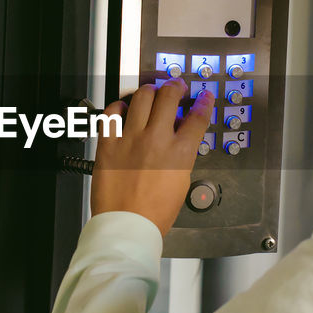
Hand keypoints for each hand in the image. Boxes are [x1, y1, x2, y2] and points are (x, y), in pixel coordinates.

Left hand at [90, 78, 214, 234]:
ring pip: (141, 97)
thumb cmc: (154, 213)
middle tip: (176, 86)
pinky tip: (123, 109)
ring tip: (151, 92)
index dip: (203, 102)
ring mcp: (131, 139)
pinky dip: (118, 106)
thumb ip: (181, 155)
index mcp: (179, 153)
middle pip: (169, 97)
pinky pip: (112, 113)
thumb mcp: (181, 182)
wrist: (127, 226)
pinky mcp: (109, 144)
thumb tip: (179, 139)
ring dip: (150, 90)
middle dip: (175, 86)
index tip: (203, 97)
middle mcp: (156, 140)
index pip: (197, 117)